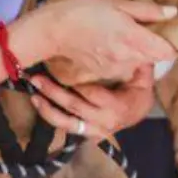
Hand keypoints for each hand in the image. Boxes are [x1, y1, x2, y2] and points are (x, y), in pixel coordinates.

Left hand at [27, 64, 155, 137]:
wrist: (139, 114)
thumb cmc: (139, 91)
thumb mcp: (144, 76)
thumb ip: (140, 62)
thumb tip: (138, 44)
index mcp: (118, 108)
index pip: (94, 95)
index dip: (79, 84)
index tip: (65, 68)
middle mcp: (104, 122)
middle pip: (75, 106)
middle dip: (54, 92)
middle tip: (37, 78)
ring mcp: (93, 130)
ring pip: (66, 122)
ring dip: (47, 108)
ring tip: (33, 93)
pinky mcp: (85, 133)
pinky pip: (66, 126)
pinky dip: (50, 116)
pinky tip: (38, 103)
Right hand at [37, 0, 177, 84]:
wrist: (53, 32)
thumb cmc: (84, 11)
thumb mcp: (117, 4)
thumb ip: (148, 11)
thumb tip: (173, 12)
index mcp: (134, 39)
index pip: (169, 52)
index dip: (173, 44)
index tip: (169, 33)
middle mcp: (128, 59)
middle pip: (155, 58)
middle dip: (154, 46)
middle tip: (143, 29)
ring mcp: (116, 70)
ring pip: (139, 63)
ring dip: (136, 52)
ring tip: (120, 35)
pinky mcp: (106, 75)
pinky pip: (123, 68)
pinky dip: (121, 59)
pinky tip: (109, 45)